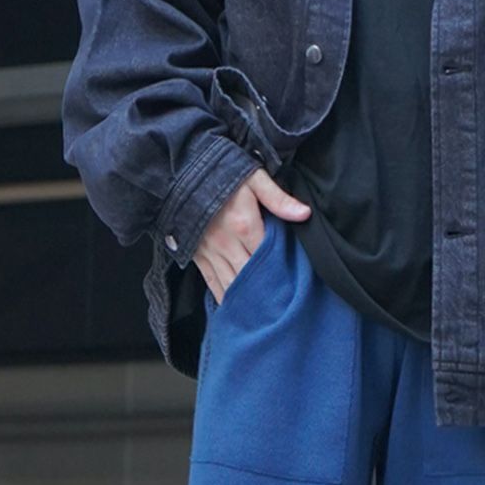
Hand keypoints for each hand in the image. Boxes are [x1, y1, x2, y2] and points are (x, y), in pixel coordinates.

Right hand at [193, 167, 310, 303]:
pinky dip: (224, 296)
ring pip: (231, 283)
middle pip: (250, 276)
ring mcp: (210, 252)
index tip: (294, 285)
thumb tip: (304, 214)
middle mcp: (226, 244)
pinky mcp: (197, 255)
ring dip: (246, 298)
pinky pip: (212, 282)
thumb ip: (278, 198)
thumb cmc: (221, 172)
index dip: (282, 272)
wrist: (180, 171)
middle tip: (282, 306)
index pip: (268, 257)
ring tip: (262, 313)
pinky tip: (235, 307)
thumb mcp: (253, 178)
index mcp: (244, 225)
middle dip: (266, 291)